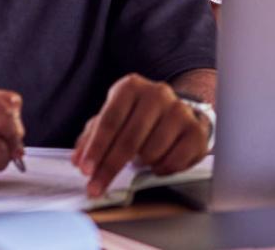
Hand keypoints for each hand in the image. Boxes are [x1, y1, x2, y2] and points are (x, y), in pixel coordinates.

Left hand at [72, 74, 209, 197]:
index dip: (96, 148)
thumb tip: (78, 158)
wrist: (179, 111)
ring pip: (152, 152)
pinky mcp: (196, 130)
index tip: (86, 170)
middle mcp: (157, 93)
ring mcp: (180, 111)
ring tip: (140, 158)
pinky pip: (174, 161)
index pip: (110, 120)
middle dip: (110, 167)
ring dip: (141, 163)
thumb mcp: (113, 118)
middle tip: (96, 186)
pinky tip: (157, 162)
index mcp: (131, 87)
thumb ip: (92, 136)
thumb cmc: (140, 117)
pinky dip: (161, 168)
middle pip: (129, 139)